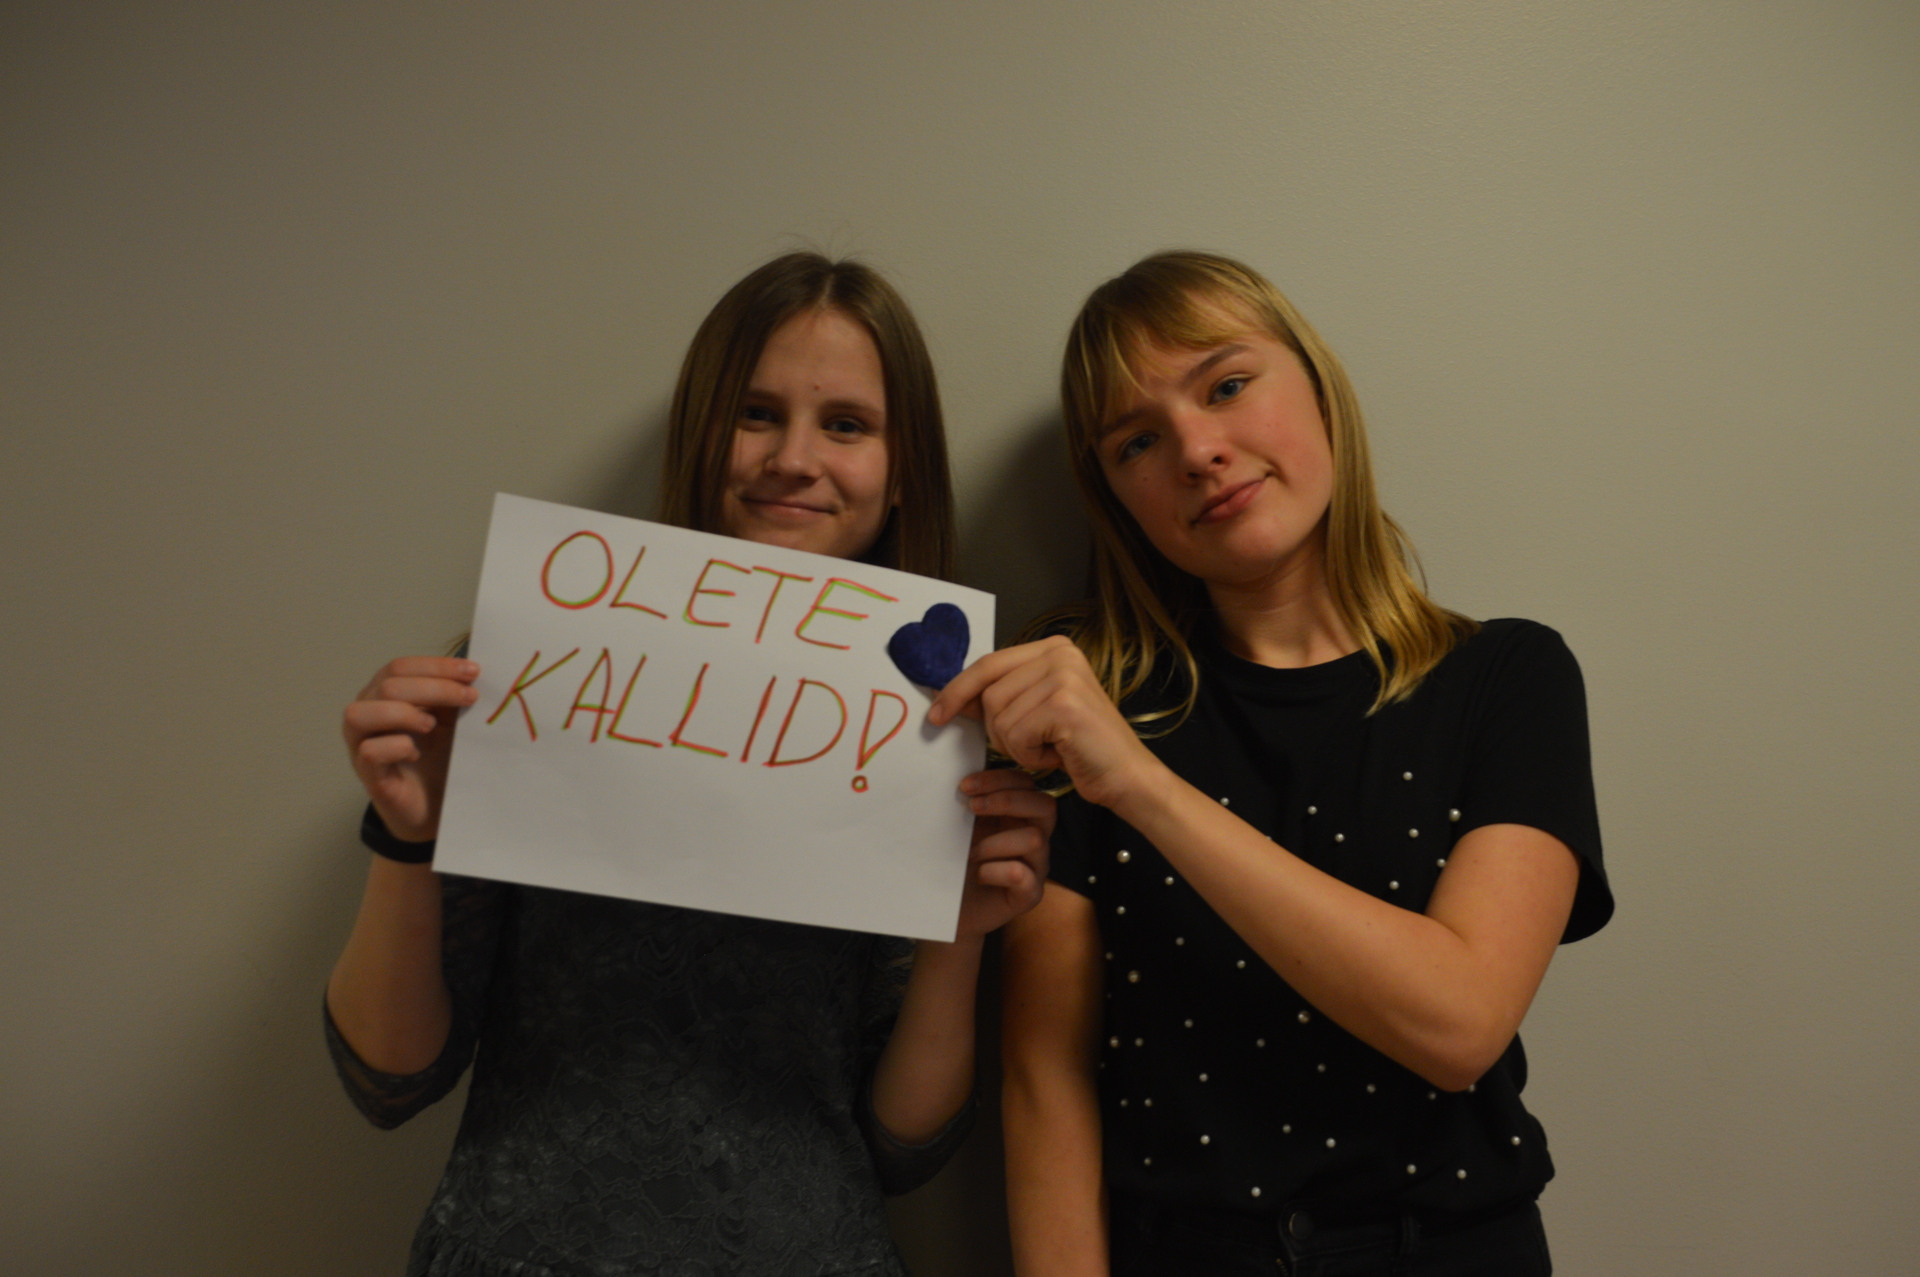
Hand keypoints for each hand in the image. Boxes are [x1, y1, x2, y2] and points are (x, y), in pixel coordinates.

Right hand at [341, 656, 479, 841]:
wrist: (435, 806)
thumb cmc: (438, 757)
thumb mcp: (448, 720)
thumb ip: (452, 695)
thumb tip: (473, 670)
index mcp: (383, 694)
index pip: (399, 667)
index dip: (435, 666)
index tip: (474, 671)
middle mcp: (365, 713)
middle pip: (388, 685)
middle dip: (434, 687)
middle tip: (470, 698)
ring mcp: (360, 745)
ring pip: (360, 713)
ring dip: (404, 713)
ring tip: (433, 726)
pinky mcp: (368, 774)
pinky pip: (370, 751)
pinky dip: (397, 746)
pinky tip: (416, 752)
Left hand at [929, 636, 1162, 811]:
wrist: (1126, 775)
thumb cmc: (1080, 746)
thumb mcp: (1036, 710)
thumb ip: (1002, 695)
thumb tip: (951, 697)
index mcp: (1054, 647)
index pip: (988, 664)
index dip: (957, 690)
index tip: (935, 714)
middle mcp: (1060, 653)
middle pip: (989, 693)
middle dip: (998, 730)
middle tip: (1030, 745)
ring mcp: (1063, 677)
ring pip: (999, 717)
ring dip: (1016, 746)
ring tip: (1049, 747)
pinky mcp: (1064, 705)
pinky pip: (1015, 736)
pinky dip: (1029, 756)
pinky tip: (1057, 754)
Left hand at [953, 768, 1053, 939]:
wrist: (950, 910)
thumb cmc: (956, 863)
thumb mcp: (961, 827)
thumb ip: (969, 803)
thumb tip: (962, 779)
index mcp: (1020, 815)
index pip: (1027, 784)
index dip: (999, 779)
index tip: (965, 786)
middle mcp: (1035, 837)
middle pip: (1046, 805)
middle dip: (1006, 801)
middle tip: (972, 807)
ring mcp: (1037, 867)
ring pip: (1035, 839)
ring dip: (994, 842)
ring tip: (970, 853)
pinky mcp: (1030, 894)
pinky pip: (1022, 875)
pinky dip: (995, 871)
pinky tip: (978, 875)